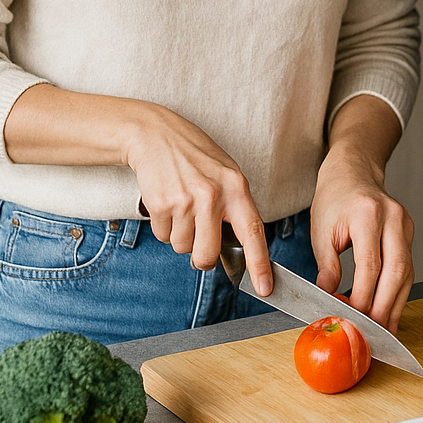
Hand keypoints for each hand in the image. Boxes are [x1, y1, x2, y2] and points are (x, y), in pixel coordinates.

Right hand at [124, 103, 271, 292]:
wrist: (156, 135)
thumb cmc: (195, 157)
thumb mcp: (226, 175)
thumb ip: (234, 208)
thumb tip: (237, 249)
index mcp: (237, 188)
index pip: (253, 232)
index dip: (260, 264)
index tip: (266, 287)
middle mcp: (213, 196)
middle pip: (207, 254)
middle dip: (200, 258)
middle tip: (198, 243)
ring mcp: (186, 200)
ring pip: (182, 247)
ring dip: (179, 236)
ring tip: (181, 207)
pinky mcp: (161, 204)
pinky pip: (163, 237)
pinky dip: (163, 227)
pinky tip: (167, 203)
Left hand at [310, 143, 413, 331]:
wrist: (353, 172)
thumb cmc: (334, 198)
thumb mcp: (321, 230)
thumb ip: (327, 266)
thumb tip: (330, 299)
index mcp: (367, 214)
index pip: (370, 264)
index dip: (363, 295)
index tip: (352, 316)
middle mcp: (393, 218)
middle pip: (397, 270)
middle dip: (385, 305)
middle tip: (374, 331)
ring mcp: (405, 225)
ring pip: (407, 272)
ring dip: (395, 303)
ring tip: (384, 330)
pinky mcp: (409, 233)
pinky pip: (408, 267)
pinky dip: (398, 292)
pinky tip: (389, 310)